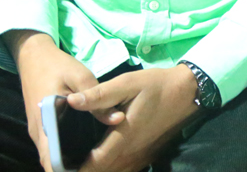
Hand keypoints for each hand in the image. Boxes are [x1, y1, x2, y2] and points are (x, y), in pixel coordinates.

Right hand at [5, 30, 111, 171]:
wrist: (33, 55)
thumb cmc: (57, 65)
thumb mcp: (81, 77)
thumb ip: (97, 99)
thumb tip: (118, 119)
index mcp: (45, 122)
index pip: (51, 160)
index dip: (66, 171)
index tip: (87, 171)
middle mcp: (38, 132)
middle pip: (51, 162)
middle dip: (70, 169)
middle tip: (96, 166)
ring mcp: (38, 130)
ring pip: (51, 155)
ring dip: (67, 161)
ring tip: (93, 162)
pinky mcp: (41, 126)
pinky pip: (51, 146)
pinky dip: (63, 152)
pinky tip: (83, 149)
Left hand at [68, 64, 199, 171]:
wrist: (188, 92)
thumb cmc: (156, 85)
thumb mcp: (128, 83)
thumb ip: (99, 95)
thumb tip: (71, 101)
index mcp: (124, 136)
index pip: (95, 163)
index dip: (75, 169)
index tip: (58, 166)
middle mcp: (132, 152)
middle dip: (83, 170)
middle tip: (63, 165)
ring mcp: (141, 156)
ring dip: (98, 170)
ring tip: (77, 164)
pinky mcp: (147, 155)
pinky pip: (126, 170)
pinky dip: (111, 169)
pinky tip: (101, 162)